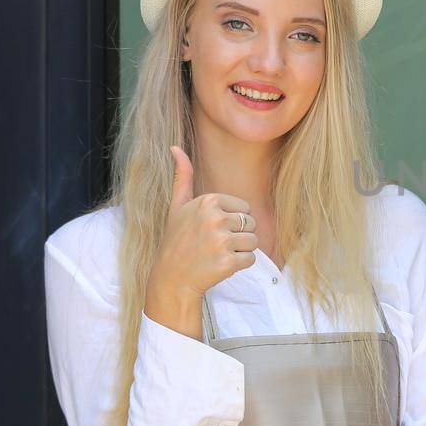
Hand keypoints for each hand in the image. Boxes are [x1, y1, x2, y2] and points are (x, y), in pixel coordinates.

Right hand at [147, 145, 257, 307]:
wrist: (172, 278)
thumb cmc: (176, 240)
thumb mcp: (177, 206)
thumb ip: (183, 177)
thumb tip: (175, 147)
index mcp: (207, 201)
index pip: (244, 208)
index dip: (232, 221)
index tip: (211, 230)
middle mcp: (214, 218)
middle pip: (251, 224)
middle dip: (238, 236)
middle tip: (214, 245)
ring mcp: (221, 241)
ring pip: (253, 242)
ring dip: (241, 251)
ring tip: (218, 254)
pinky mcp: (228, 262)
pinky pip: (251, 259)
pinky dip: (240, 265)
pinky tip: (220, 265)